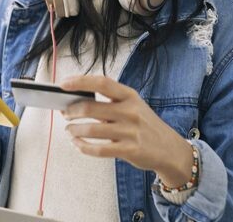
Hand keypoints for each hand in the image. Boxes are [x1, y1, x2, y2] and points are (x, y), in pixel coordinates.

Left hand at [61, 75, 193, 187]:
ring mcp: (130, 131)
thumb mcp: (133, 107)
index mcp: (130, 96)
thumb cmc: (145, 126)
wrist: (170, 150)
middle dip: (71, 111)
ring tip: (69, 130)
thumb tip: (75, 103)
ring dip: (74, 130)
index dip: (79, 81)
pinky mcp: (129, 150)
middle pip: (90, 107)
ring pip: (91, 130)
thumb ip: (109, 104)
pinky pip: (98, 149)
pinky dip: (82, 147)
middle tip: (64, 113)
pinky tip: (77, 144)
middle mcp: (130, 111)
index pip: (101, 82)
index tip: (62, 84)